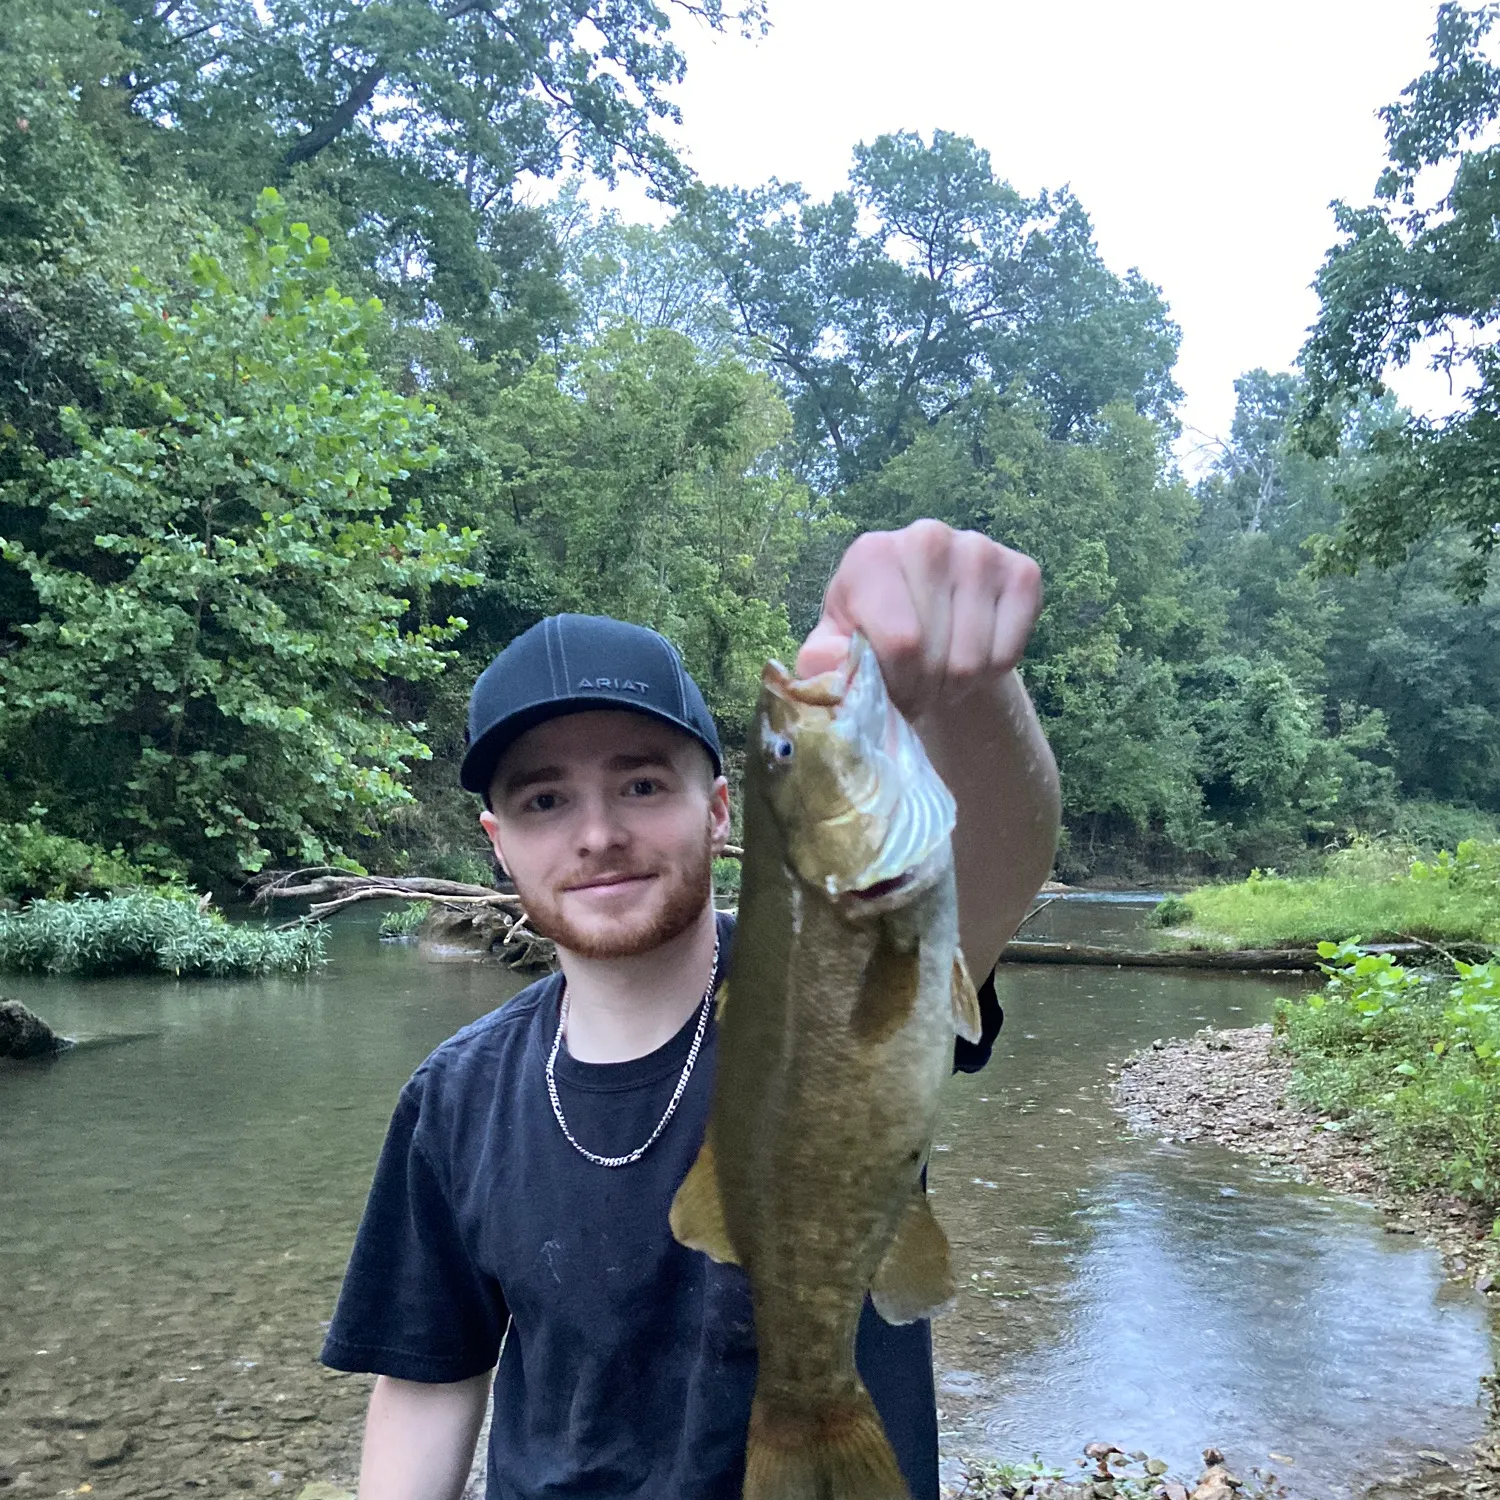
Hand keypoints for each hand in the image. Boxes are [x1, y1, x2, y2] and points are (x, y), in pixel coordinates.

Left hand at [795, 521, 1042, 722]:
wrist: (923, 619)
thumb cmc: (869, 633)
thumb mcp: (834, 649)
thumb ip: (822, 661)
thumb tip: (830, 664)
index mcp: (872, 553)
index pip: (900, 644)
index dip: (896, 685)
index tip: (888, 689)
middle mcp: (927, 538)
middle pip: (937, 656)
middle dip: (923, 689)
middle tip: (914, 685)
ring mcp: (980, 549)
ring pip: (974, 661)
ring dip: (954, 686)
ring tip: (937, 674)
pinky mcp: (1022, 571)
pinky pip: (1009, 654)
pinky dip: (990, 673)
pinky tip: (970, 655)